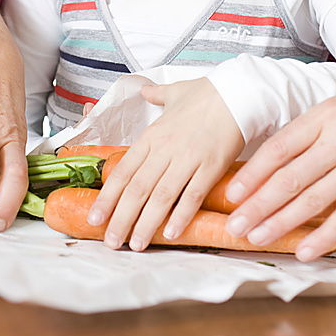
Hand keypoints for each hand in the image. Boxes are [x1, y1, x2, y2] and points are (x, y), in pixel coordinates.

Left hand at [86, 77, 243, 250]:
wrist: (240, 92)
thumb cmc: (209, 93)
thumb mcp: (176, 92)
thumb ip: (157, 95)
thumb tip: (145, 91)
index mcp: (152, 135)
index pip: (122, 171)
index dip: (107, 197)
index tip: (95, 217)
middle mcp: (165, 149)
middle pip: (137, 189)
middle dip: (121, 219)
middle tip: (110, 242)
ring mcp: (188, 158)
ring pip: (161, 197)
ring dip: (146, 224)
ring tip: (135, 245)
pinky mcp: (212, 166)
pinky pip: (193, 195)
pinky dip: (180, 216)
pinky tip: (171, 233)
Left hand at [224, 82, 335, 260]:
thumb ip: (312, 129)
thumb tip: (275, 157)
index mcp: (326, 115)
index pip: (279, 148)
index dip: (252, 174)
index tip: (231, 193)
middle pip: (289, 178)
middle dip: (256, 206)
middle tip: (234, 226)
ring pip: (312, 200)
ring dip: (280, 223)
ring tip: (256, 239)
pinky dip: (322, 236)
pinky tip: (304, 251)